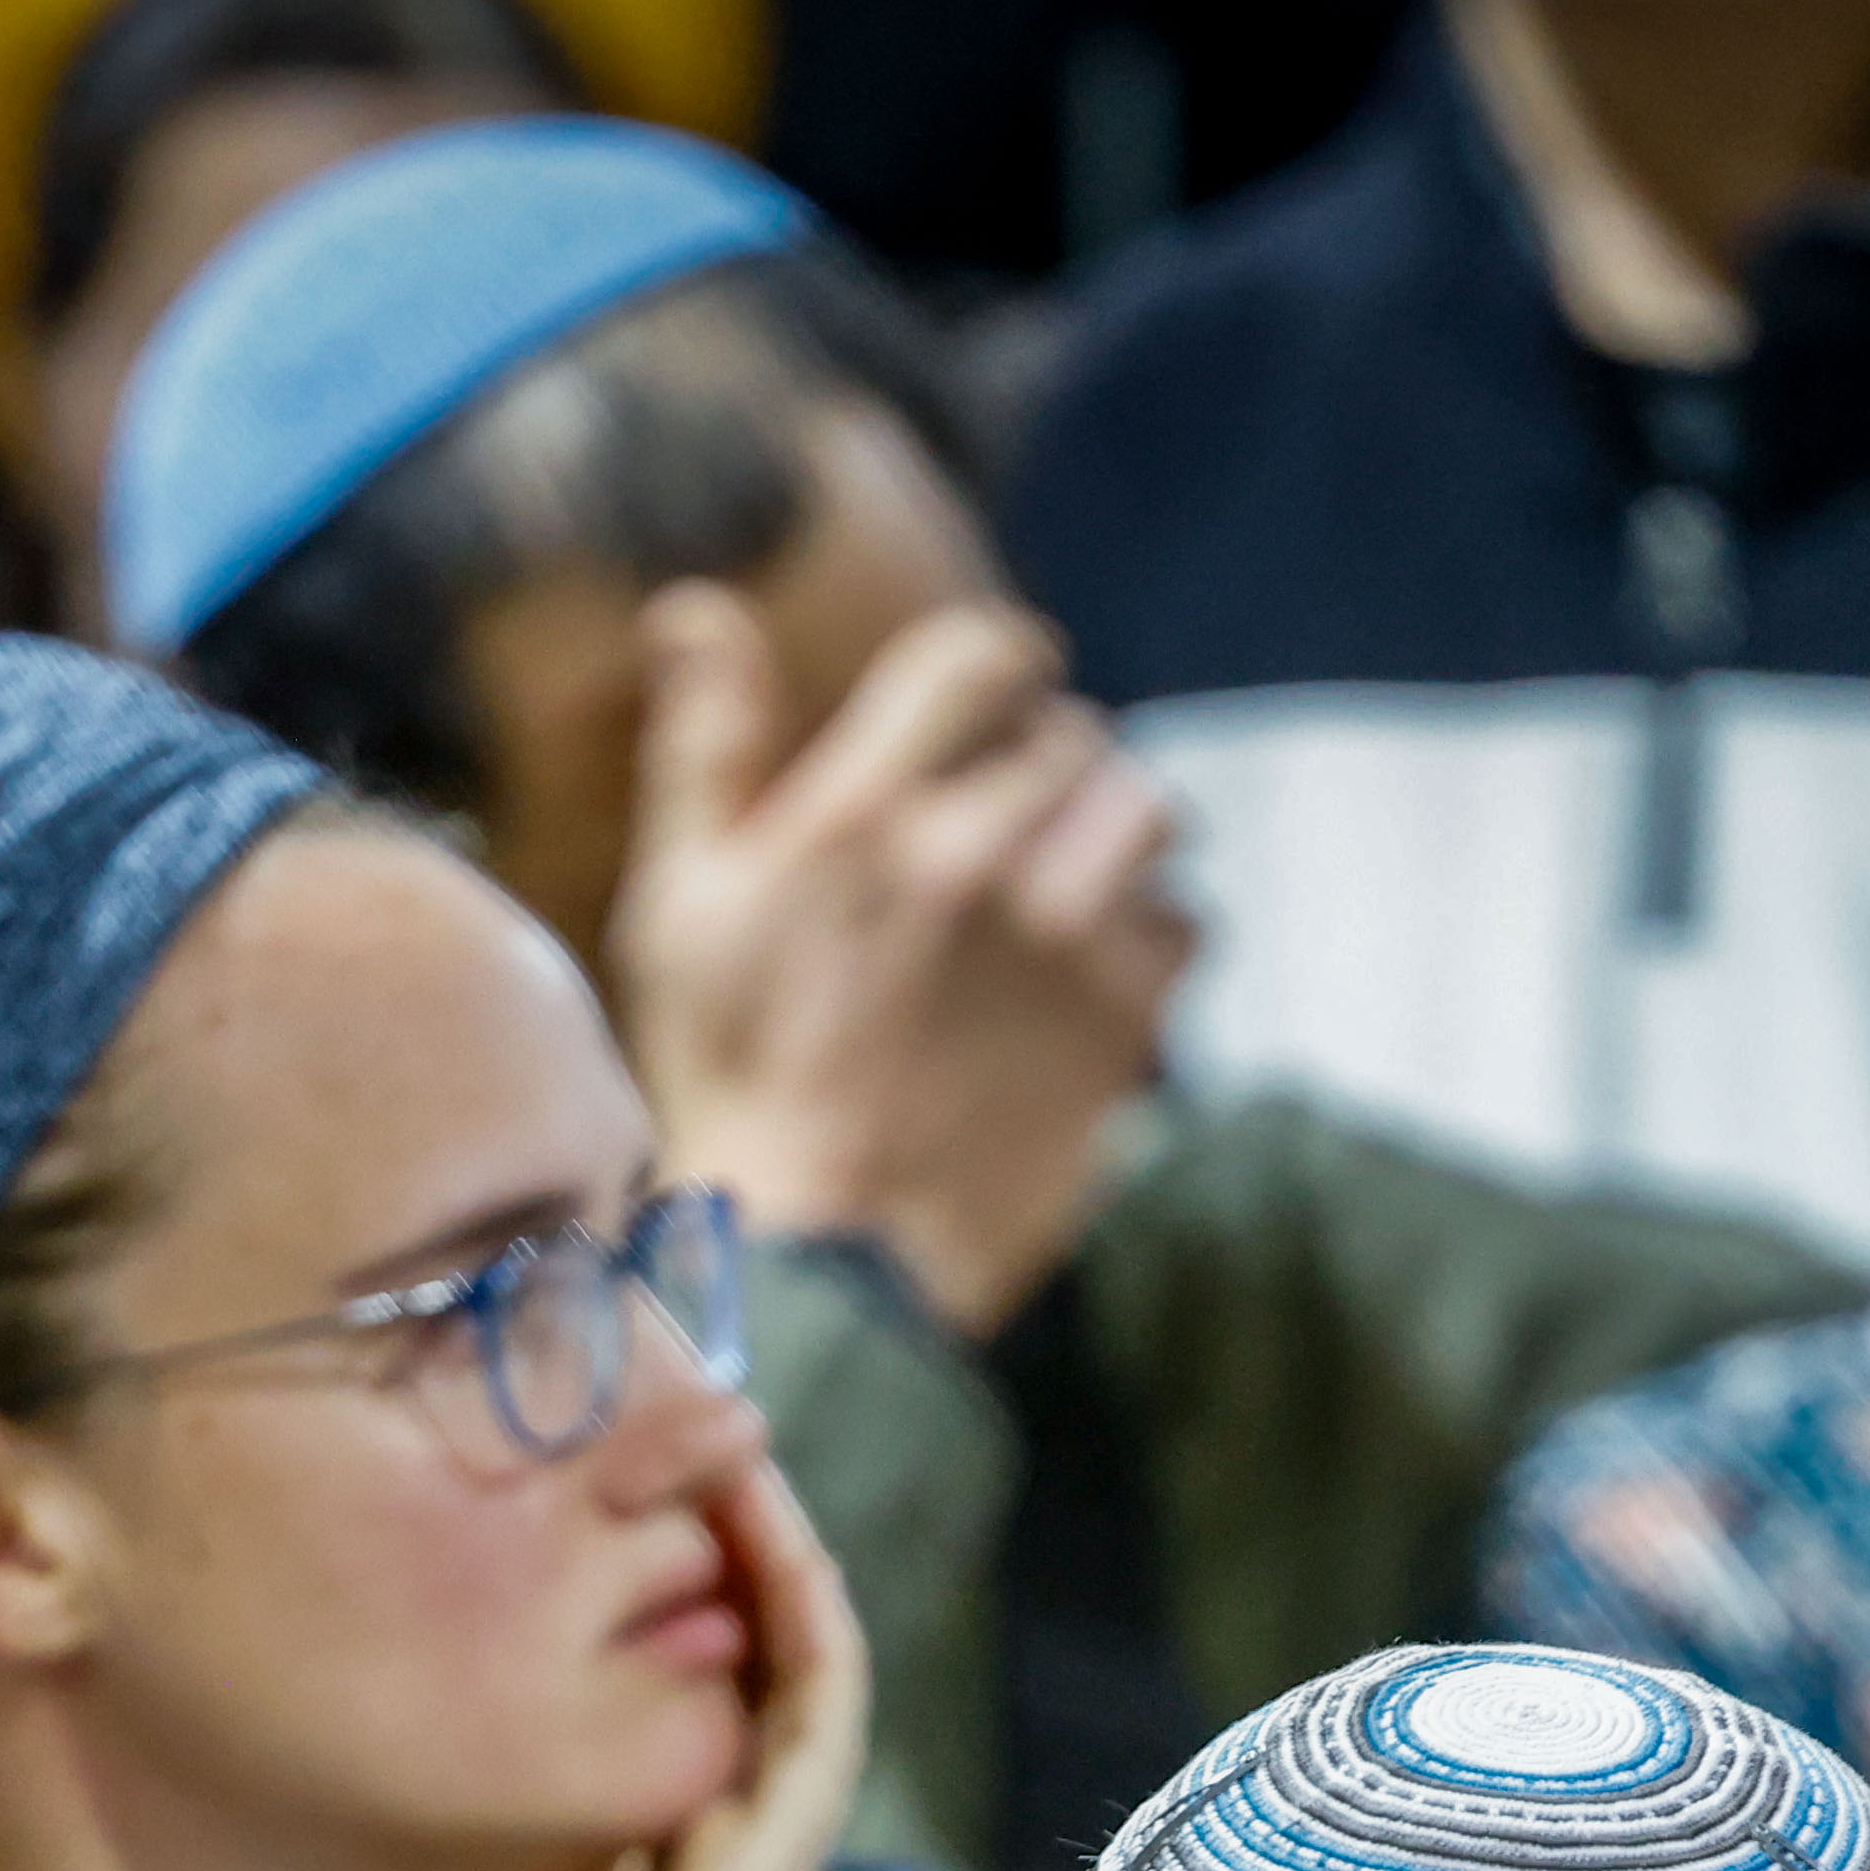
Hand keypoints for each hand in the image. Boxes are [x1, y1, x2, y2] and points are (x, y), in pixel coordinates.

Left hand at [477, 1456, 938, 1870]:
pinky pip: (819, 1689)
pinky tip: (768, 1511)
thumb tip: (482, 1835)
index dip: (639, 1622)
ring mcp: (766, 1840)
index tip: (588, 1528)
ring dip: (768, 1547)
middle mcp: (727, 1845)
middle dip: (708, 1556)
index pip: (662, 1718)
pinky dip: (803, 1596)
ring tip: (726, 1438)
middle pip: (734, 1664)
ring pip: (791, 1655)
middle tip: (669, 1440)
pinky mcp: (787, 1841)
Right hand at [610, 591, 1186, 1343]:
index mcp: (860, 812)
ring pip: (1146, 814)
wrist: (824, 1261)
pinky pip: (1187, 925)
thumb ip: (707, 747)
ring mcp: (1058, 943)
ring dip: (1117, 838)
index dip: (1001, 667)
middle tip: (1015, 831)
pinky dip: (1156, 941)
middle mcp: (969, 857)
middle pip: (1071, 737)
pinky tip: (1097, 979)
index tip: (1000, 698)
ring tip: (1075, 889)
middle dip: (1047, 772)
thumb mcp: (682, 906)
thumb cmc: (734, 1081)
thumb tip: (699, 609)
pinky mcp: (1122, 1022)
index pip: (980, 656)